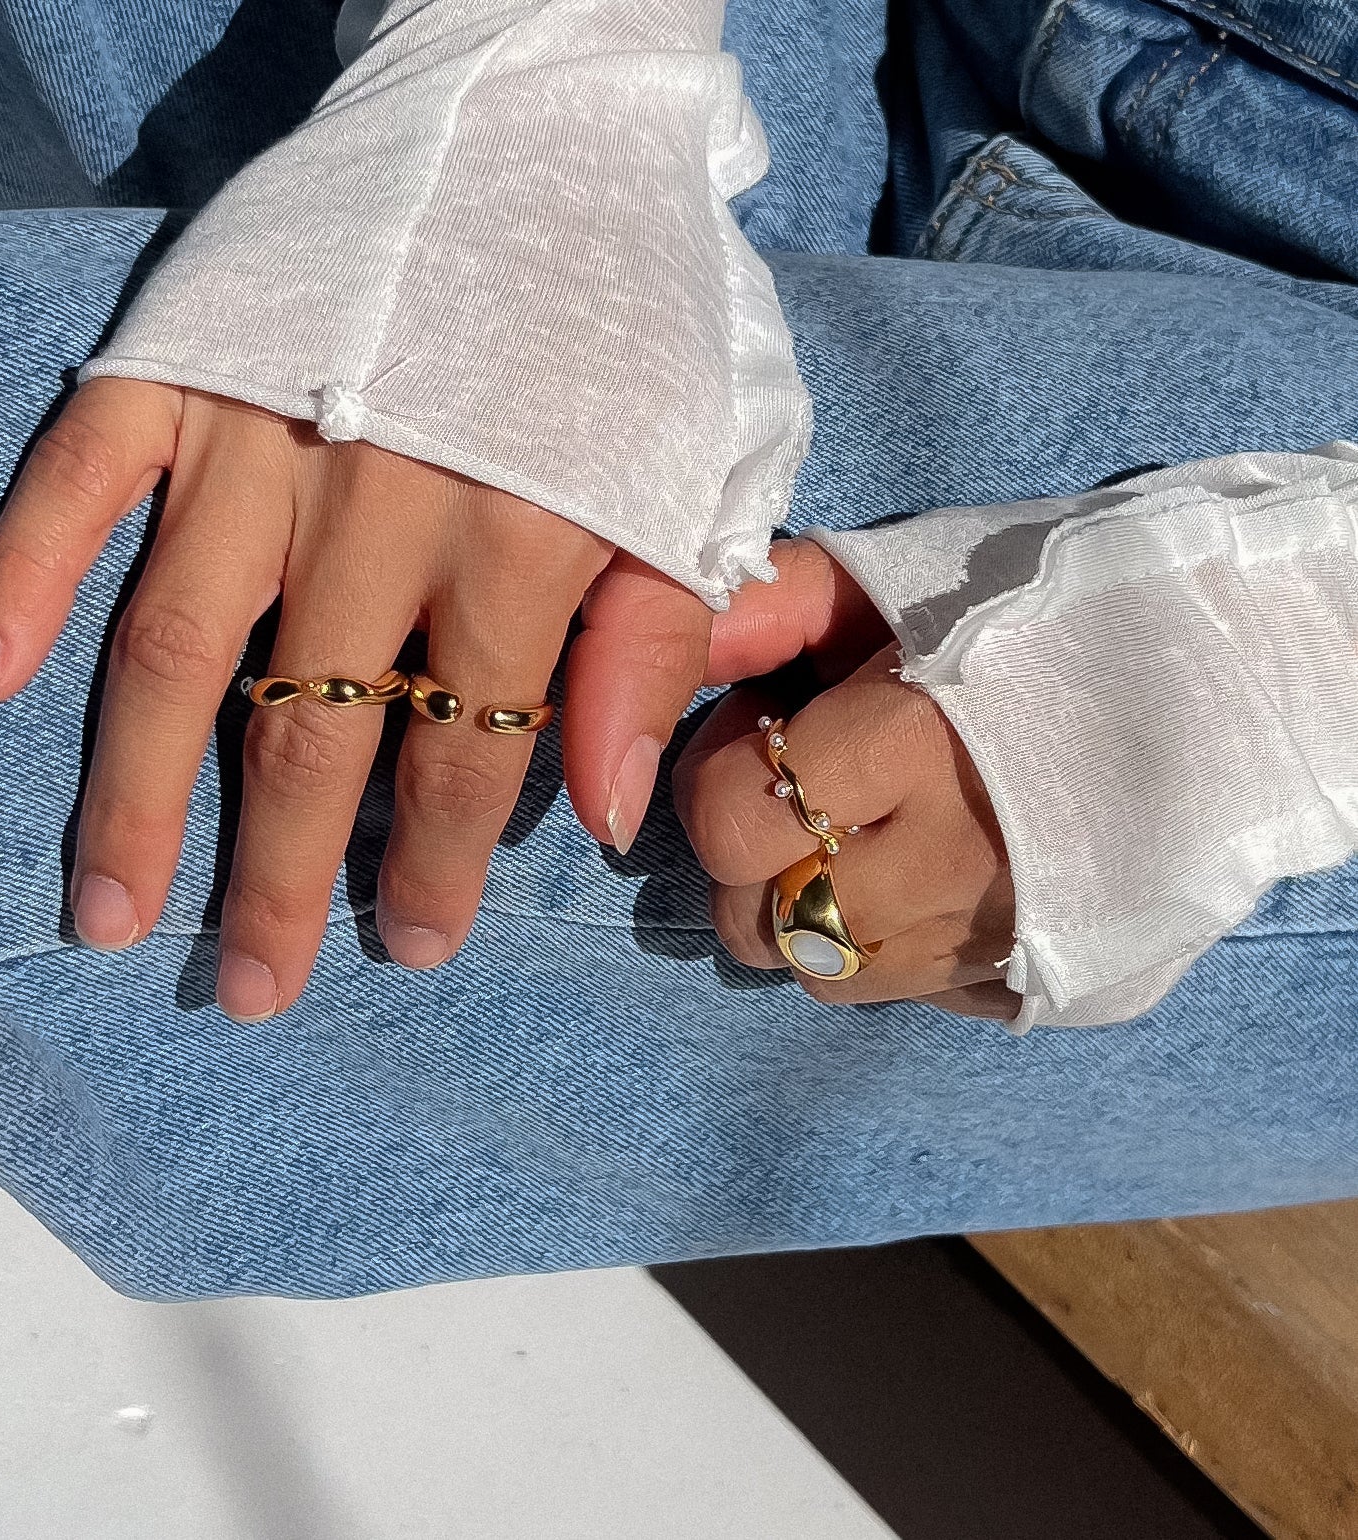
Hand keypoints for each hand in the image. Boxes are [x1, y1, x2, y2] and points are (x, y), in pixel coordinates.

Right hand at [0, 379, 711, 1015]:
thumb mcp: (695, 474)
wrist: (536, 119)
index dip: (443, 861)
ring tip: (108, 913)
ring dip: (136, 792)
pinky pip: (77, 477)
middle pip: (314, 731)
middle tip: (245, 988)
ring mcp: (261, 433)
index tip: (412, 948)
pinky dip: (22, 570)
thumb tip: (599, 811)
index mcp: (523, 536)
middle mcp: (379, 502)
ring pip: (180, 646)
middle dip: (278, 877)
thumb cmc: (630, 311)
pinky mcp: (176, 361)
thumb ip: (650, 642)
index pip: (471, 747)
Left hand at [673, 539, 1018, 1020]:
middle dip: (747, 859)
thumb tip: (664, 660)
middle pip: (760, 922)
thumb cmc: (1036, 617)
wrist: (1212, 680)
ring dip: (808, 914)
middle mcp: (944, 864)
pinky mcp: (1033, 980)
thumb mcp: (894, 581)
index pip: (729, 823)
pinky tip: (918, 882)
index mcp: (909, 745)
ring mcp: (990, 938)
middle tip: (800, 790)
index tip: (768, 726)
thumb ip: (767, 609)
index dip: (719, 776)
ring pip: (823, 972)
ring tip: (858, 837)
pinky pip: (905, 994)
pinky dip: (886, 948)